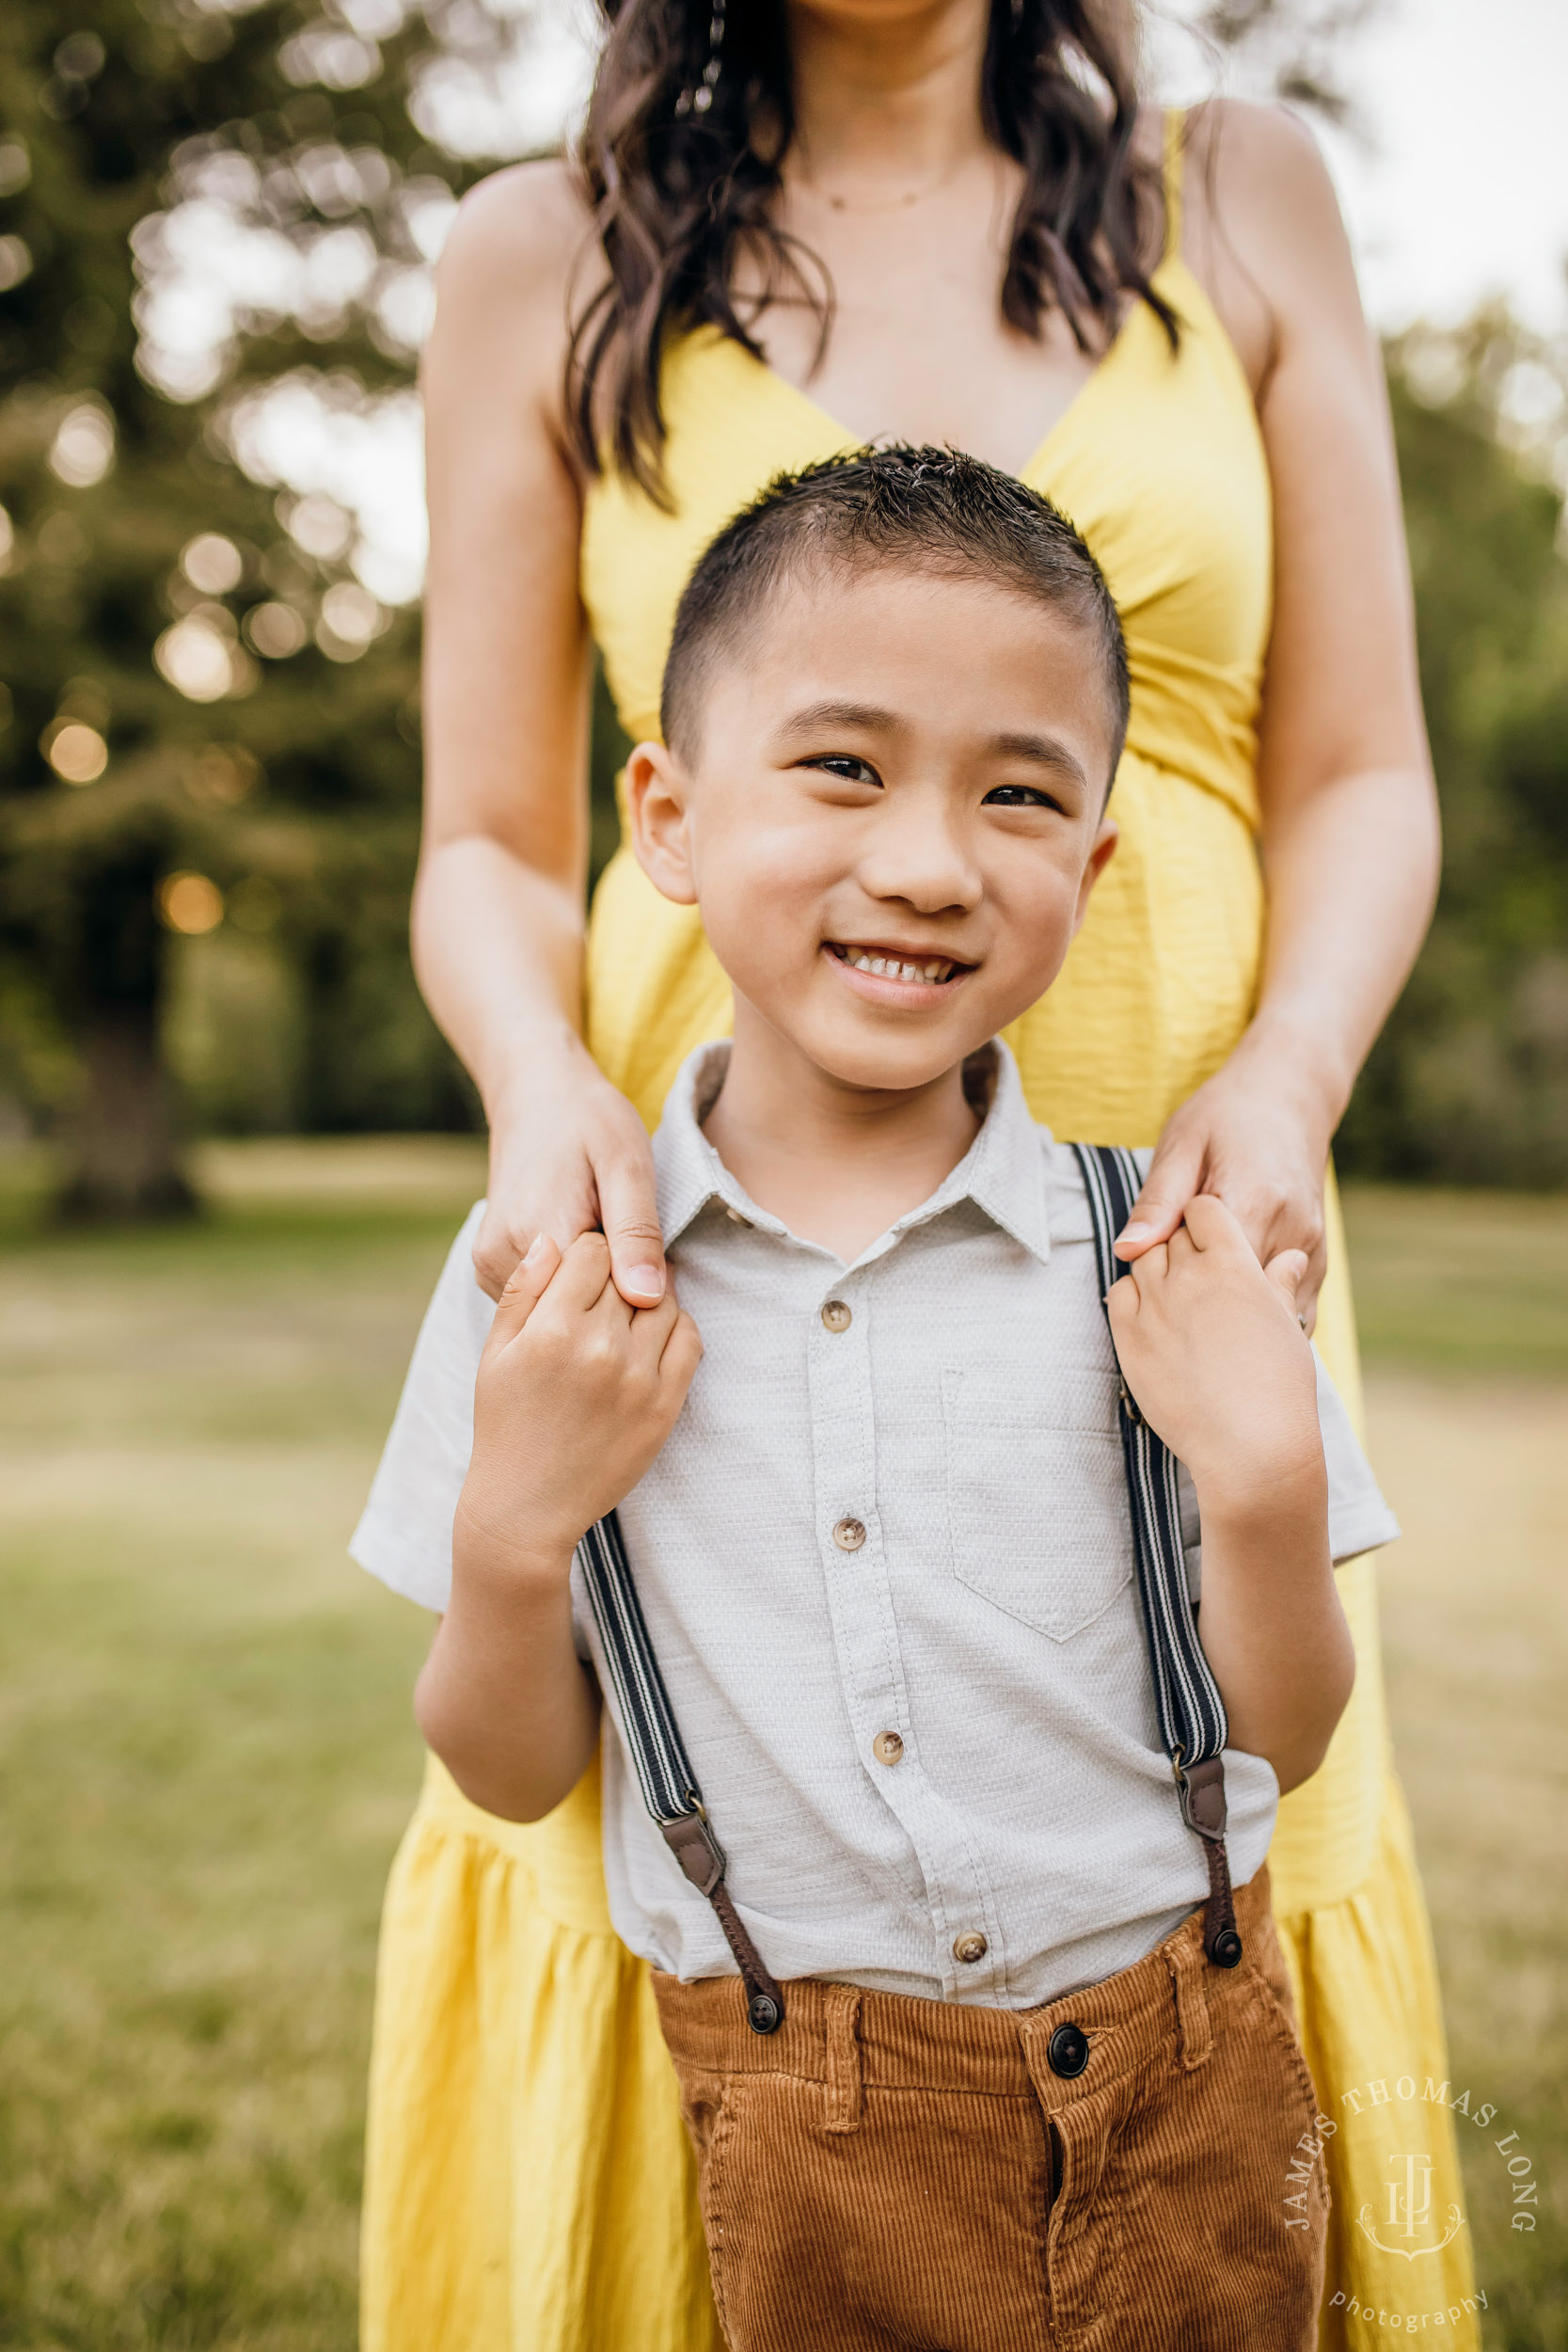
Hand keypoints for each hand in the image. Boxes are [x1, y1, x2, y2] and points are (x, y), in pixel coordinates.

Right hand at [456, 1229, 702, 1574]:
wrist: (529, 1506)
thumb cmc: (506, 1425)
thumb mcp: (495, 1354)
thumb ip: (522, 1291)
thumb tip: (551, 1239)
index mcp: (552, 1330)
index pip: (592, 1251)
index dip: (586, 1252)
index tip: (582, 1269)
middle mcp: (601, 1349)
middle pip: (629, 1272)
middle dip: (617, 1273)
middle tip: (606, 1288)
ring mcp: (639, 1378)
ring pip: (665, 1300)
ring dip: (650, 1296)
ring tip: (629, 1310)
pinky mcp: (665, 1405)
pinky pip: (690, 1340)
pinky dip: (676, 1326)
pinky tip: (652, 1336)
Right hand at [472, 1036, 667, 1307]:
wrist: (535, 1094)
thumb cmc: (590, 1120)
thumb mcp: (627, 1163)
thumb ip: (636, 1230)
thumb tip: (647, 1297)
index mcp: (541, 1232)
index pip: (603, 1303)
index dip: (637, 1288)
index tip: (650, 1256)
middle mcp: (504, 1258)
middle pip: (577, 1313)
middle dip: (614, 1294)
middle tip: (628, 1243)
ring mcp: (489, 1267)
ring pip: (558, 1315)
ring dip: (590, 1293)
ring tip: (600, 1239)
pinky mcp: (489, 1269)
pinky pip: (540, 1304)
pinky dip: (567, 1291)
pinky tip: (579, 1252)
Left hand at [1108, 1196, 1321, 1512]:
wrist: (1250, 1444)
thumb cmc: (1280, 1386)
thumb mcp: (1288, 1327)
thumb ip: (1280, 1285)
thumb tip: (1290, 1259)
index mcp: (1235, 1263)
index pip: (1204, 1210)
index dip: (1206, 1218)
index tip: (1209, 1235)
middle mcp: (1190, 1276)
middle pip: (1172, 1234)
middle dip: (1181, 1244)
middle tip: (1195, 1270)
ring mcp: (1156, 1305)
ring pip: (1142, 1260)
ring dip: (1155, 1268)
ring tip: (1175, 1296)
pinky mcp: (1130, 1336)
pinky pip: (1118, 1294)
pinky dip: (1131, 1295)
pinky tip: (1150, 1314)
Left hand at [1114, 1033, 1335, 1329]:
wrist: (1289, 1095)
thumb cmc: (1225, 1115)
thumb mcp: (1181, 1146)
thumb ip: (1158, 1203)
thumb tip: (1125, 1252)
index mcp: (1252, 1202)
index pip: (1207, 1274)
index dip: (1172, 1285)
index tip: (1151, 1274)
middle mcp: (1290, 1232)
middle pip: (1240, 1302)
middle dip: (1202, 1309)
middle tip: (1171, 1291)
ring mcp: (1310, 1249)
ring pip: (1269, 1314)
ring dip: (1234, 1316)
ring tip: (1201, 1299)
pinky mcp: (1318, 1258)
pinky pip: (1292, 1309)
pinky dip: (1259, 1315)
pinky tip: (1231, 1304)